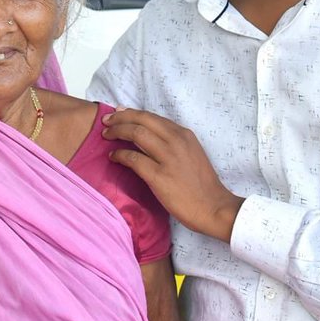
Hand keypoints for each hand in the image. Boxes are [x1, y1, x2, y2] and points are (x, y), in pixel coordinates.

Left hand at [103, 108, 244, 242]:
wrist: (213, 207)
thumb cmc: (201, 184)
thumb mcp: (191, 153)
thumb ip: (172, 142)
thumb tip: (148, 134)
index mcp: (183, 134)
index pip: (152, 117)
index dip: (131, 113)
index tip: (118, 113)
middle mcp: (176, 141)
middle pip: (141, 120)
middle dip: (120, 118)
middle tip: (106, 121)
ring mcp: (168, 158)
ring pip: (136, 134)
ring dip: (117, 132)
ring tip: (106, 135)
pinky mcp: (160, 176)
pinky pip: (133, 158)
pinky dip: (120, 154)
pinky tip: (113, 156)